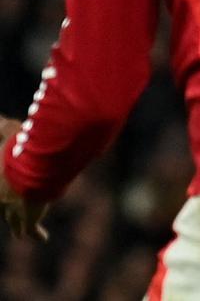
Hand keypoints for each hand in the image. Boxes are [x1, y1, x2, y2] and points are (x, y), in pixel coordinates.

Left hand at [0, 117, 48, 241]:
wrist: (31, 169)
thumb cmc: (20, 151)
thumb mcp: (13, 134)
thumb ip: (6, 127)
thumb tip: (3, 118)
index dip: (3, 194)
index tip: (4, 195)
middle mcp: (0, 197)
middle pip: (2, 207)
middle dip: (7, 210)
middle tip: (9, 212)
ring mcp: (11, 208)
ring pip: (13, 220)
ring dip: (18, 225)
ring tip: (20, 232)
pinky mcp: (26, 217)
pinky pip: (29, 230)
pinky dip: (34, 233)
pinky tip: (40, 237)